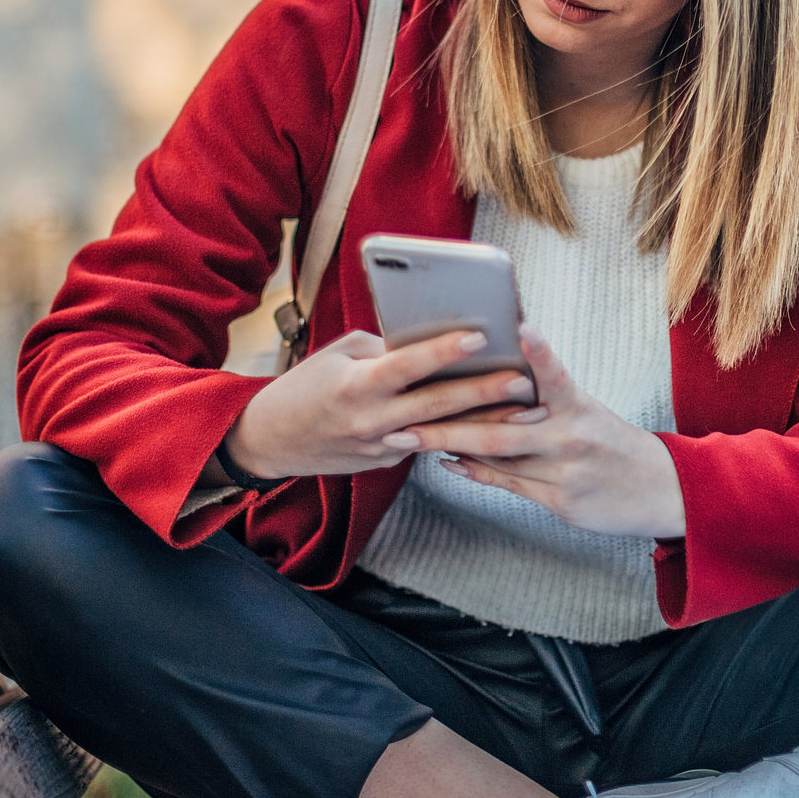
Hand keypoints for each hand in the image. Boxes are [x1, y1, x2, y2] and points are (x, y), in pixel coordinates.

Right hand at [225, 329, 536, 479]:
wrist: (272, 441)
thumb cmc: (305, 387)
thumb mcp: (338, 356)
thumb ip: (383, 349)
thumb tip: (427, 341)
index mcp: (358, 385)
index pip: (409, 364)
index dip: (445, 350)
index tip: (481, 336)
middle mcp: (373, 419)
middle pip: (438, 404)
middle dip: (484, 393)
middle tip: (523, 382)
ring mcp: (382, 446)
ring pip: (443, 432)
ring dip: (486, 424)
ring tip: (526, 414)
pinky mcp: (388, 461)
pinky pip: (428, 444)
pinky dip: (461, 435)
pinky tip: (497, 429)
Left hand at [403, 326, 685, 537]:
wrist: (663, 488)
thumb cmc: (616, 444)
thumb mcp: (590, 413)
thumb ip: (548, 400)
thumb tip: (500, 382)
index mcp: (579, 407)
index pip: (554, 375)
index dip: (538, 353)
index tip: (522, 329)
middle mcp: (570, 436)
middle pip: (502, 429)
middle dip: (449, 424)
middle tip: (408, 417)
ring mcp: (565, 471)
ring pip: (498, 458)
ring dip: (452, 447)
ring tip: (411, 437)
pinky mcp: (561, 499)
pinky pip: (509, 484)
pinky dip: (476, 472)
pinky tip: (450, 463)